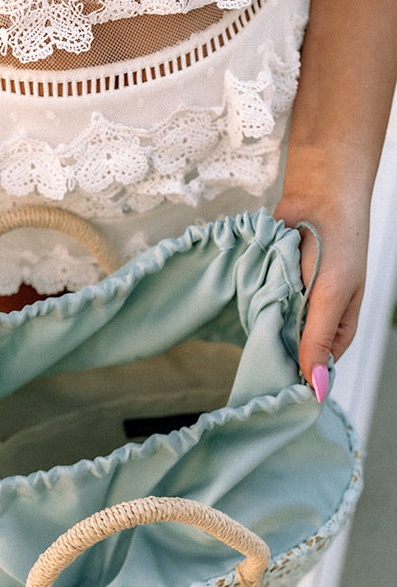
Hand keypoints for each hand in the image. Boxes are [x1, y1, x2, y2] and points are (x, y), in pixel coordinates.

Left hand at [275, 146, 369, 400]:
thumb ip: (318, 341)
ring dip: (263, 326)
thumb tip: (318, 389)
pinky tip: (247, 306)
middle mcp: (316, 322)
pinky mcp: (275, 289)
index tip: (270, 387)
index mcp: (338, 331)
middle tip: (255, 358)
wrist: (319, 197)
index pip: (314, 368)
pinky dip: (255, 305)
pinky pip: (261, 306)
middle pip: (290, 352)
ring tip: (254, 328)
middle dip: (275, 350)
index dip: (294, 377)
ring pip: (272, 330)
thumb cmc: (338, 244)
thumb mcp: (331, 297)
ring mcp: (294, 305)